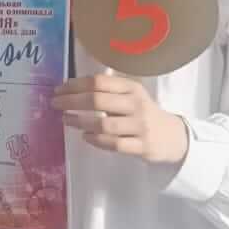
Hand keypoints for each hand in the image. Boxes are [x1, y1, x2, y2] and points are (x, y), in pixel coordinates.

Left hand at [51, 72, 188, 164]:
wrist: (174, 137)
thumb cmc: (142, 113)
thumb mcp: (130, 96)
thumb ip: (106, 91)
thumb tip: (68, 88)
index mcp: (131, 88)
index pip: (99, 82)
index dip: (75, 84)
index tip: (58, 89)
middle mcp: (136, 105)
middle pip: (98, 100)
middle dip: (71, 101)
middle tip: (55, 104)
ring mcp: (140, 126)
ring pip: (104, 124)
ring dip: (80, 121)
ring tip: (66, 120)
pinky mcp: (142, 147)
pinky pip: (114, 144)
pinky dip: (96, 140)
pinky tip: (85, 136)